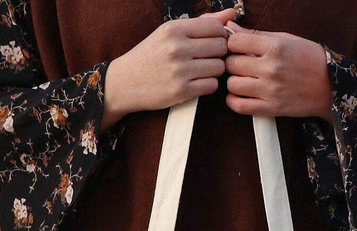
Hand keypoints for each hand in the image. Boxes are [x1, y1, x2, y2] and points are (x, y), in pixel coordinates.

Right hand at [102, 9, 236, 129]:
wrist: (125, 83)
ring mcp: (179, 70)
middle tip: (208, 58)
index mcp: (174, 29)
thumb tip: (231, 14)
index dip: (220, 35)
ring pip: (219, 67)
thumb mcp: (170, 33)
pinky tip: (198, 82)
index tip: (213, 42)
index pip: (215, 26)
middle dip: (219, 53)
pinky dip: (209, 85)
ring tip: (201, 71)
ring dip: (215, 70)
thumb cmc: (150, 56)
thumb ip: (201, 23)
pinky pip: (212, 85)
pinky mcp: (181, 91)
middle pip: (221, 47)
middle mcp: (177, 48)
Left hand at [223, 21, 333, 124]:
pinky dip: (233, 101)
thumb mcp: (286, 39)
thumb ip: (256, 34)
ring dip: (233, 82)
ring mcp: (270, 90)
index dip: (233, 44)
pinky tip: (239, 95)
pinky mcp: (271, 108)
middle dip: (233, 63)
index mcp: (275, 47)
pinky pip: (240, 106)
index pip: (235, 42)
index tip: (238, 48)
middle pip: (232, 64)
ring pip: (232, 84)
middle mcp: (271, 68)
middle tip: (241, 65)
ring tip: (242, 80)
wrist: (330, 86)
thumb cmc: (309, 59)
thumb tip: (229, 27)